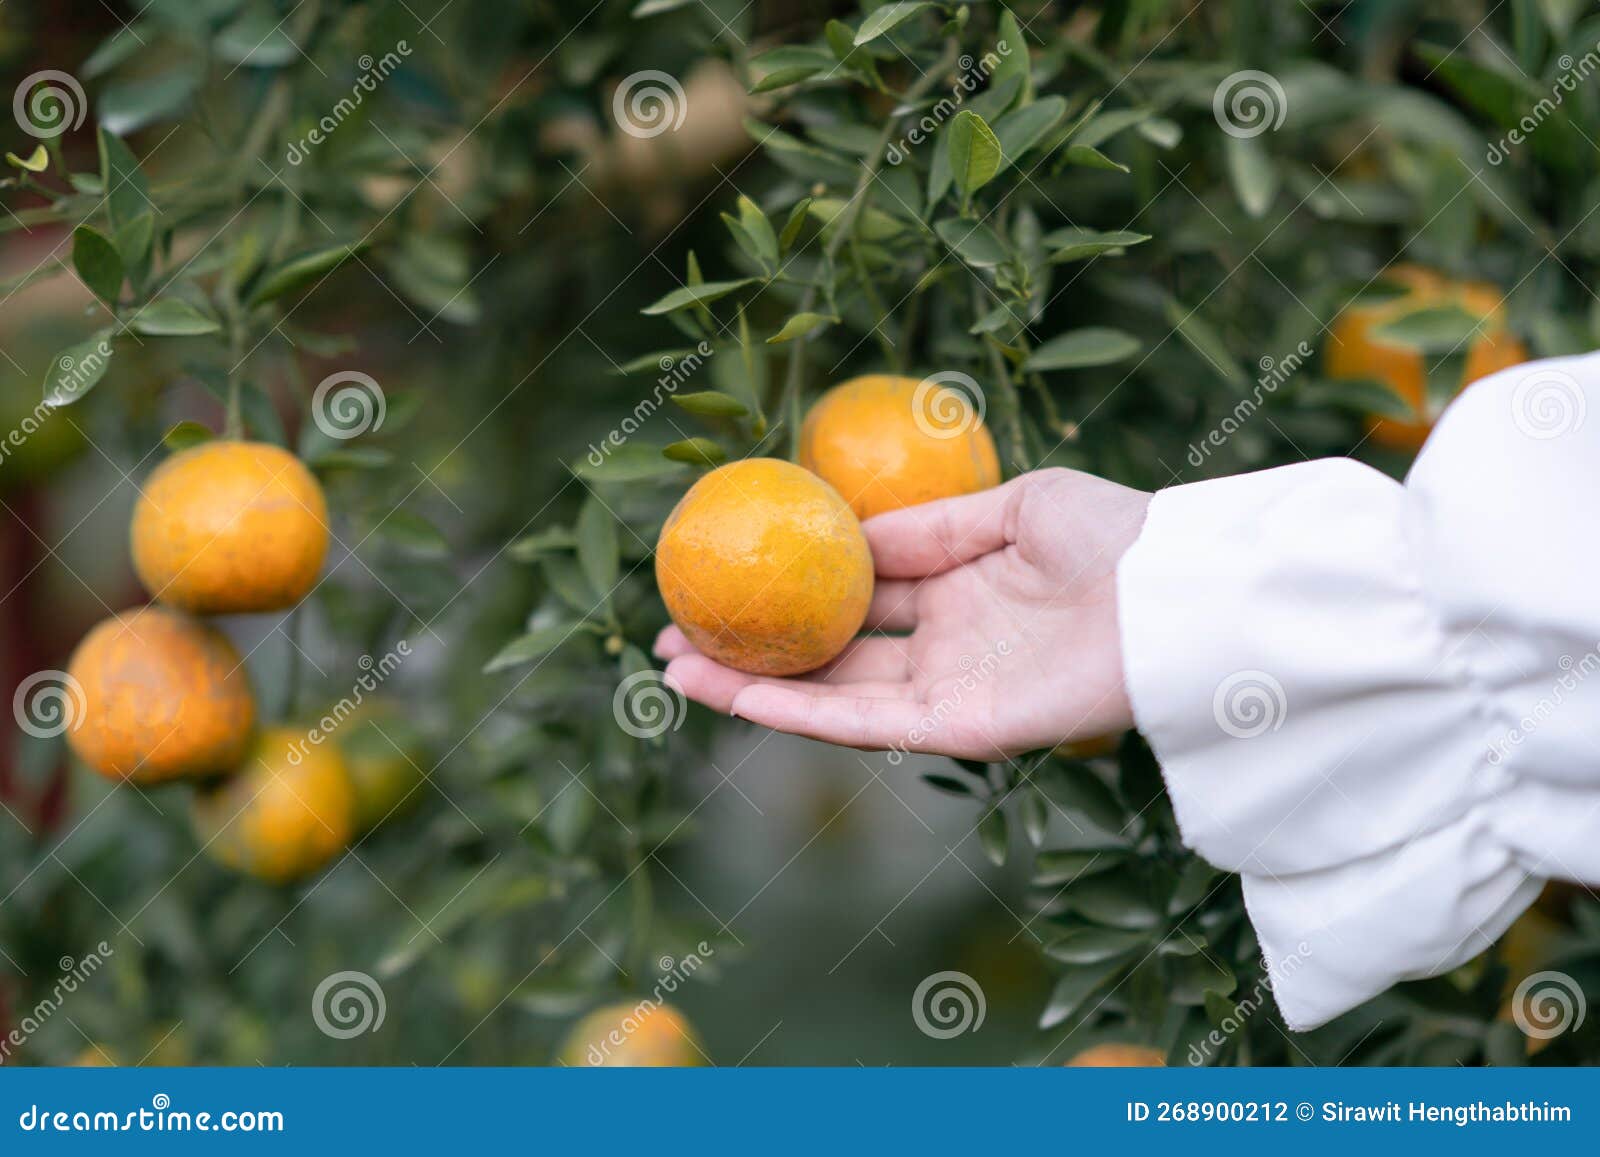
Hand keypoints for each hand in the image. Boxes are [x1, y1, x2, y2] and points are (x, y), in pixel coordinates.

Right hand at [654, 468, 1151, 758]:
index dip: (792, 588)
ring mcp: (949, 689)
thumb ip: (932, 525)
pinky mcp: (962, 727)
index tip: (730, 573)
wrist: (1178, 594)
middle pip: (830, 651)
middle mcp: (944, 643)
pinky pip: (866, 723)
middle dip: (754, 645)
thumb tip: (850, 532)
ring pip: (832, 694)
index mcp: (957, 587)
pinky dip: (799, 713)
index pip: (858, 593)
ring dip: (752, 686)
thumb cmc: (1114, 537)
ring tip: (675, 669)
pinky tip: (737, 694)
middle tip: (680, 631)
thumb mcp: (1015, 505)